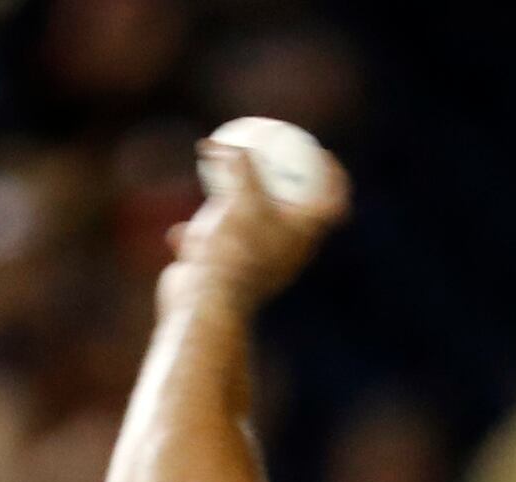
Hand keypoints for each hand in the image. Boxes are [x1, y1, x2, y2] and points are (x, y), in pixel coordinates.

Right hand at [167, 132, 350, 312]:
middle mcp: (291, 252)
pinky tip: (179, 234)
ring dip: (238, 211)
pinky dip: (203, 241)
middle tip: (266, 161)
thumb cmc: (233, 250)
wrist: (207, 302)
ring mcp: (264, 268)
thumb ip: (238, 165)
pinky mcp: (234, 280)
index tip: (318, 152)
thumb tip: (219, 145)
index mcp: (306, 234)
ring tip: (217, 193)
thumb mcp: (240, 197)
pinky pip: (220, 253)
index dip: (333, 174)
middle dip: (283, 187)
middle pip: (298, 213)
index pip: (335, 200)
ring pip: (255, 233)